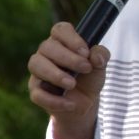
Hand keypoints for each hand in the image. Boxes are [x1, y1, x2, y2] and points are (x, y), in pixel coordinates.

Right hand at [27, 22, 109, 138]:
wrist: (86, 110)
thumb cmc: (93, 82)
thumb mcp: (103, 68)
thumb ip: (102, 56)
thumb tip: (96, 54)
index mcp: (64, 45)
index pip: (59, 29)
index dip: (70, 37)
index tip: (85, 49)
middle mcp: (47, 57)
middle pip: (45, 46)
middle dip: (67, 56)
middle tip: (85, 67)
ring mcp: (39, 75)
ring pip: (35, 63)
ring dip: (56, 72)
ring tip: (74, 84)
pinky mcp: (37, 94)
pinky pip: (36, 92)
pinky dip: (54, 97)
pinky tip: (70, 101)